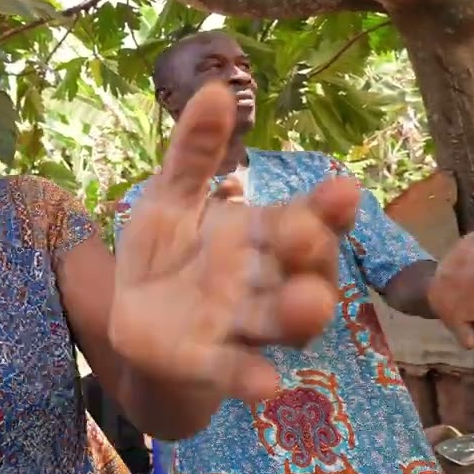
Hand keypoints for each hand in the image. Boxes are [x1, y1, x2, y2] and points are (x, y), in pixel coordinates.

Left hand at [110, 83, 360, 401]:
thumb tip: (216, 90)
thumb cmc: (166, 253)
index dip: (326, 208)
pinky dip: (252, 376)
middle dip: (310, 253)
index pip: (305, 218)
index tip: (343, 189)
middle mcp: (265, 280)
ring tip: (308, 304)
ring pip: (283, 321)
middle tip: (308, 234)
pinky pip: (238, 370)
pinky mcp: (212, 363)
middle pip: (304, 268)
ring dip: (300, 314)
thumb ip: (194, 153)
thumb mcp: (169, 198)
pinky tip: (266, 384)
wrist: (130, 318)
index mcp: (261, 234)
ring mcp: (242, 325)